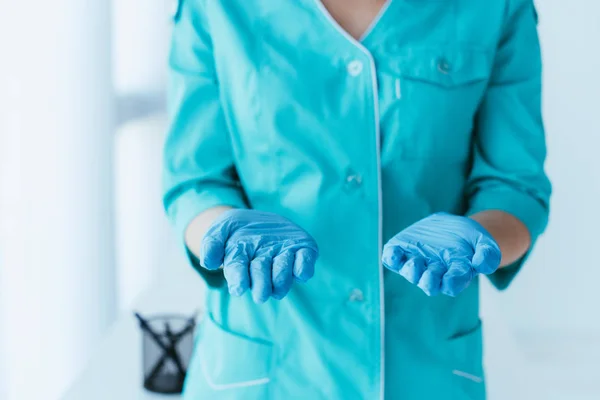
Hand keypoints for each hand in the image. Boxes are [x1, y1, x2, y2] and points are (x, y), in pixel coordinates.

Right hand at [199, 209, 318, 302]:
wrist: (258, 220)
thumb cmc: (236, 229)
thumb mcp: (220, 229)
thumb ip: (212, 243)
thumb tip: (209, 262)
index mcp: (242, 263)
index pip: (239, 274)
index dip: (239, 280)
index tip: (239, 288)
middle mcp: (264, 266)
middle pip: (262, 279)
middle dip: (261, 285)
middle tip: (261, 294)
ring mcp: (282, 259)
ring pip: (283, 276)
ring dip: (281, 278)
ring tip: (278, 280)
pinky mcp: (301, 252)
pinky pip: (305, 264)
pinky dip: (303, 268)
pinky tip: (301, 270)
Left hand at [382, 213, 500, 296]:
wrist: (450, 225)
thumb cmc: (469, 239)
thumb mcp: (484, 242)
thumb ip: (488, 254)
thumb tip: (482, 265)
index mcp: (455, 273)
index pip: (453, 284)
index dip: (453, 282)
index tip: (453, 278)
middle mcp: (434, 272)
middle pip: (430, 284)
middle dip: (429, 281)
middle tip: (432, 272)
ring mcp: (417, 263)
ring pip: (411, 274)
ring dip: (412, 271)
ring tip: (417, 261)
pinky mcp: (402, 252)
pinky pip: (392, 259)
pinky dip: (392, 257)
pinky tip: (395, 252)